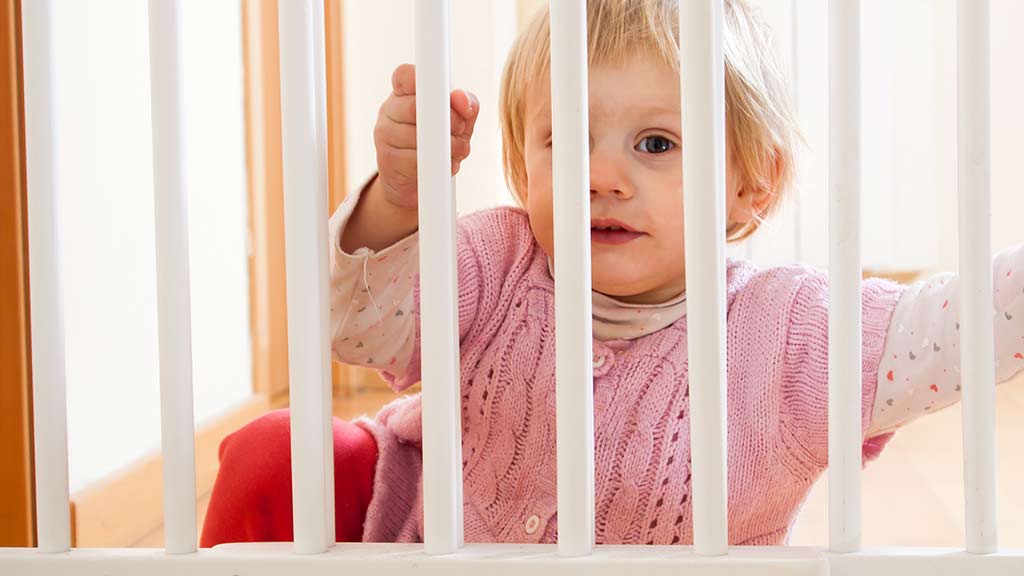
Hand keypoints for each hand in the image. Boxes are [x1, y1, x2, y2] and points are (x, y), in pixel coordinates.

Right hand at [373, 63, 479, 210]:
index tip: (443, 94)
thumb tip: (462, 99)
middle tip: (461, 129)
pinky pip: (417, 160)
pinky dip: (438, 165)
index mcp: (403, 93)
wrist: (414, 183)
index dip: (424, 81)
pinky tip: (444, 165)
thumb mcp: (458, 121)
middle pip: (418, 106)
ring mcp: (384, 134)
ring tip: (455, 151)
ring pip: (420, 136)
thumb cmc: (437, 144)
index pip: (405, 75)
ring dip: (449, 146)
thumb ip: (465, 104)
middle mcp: (389, 110)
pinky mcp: (387, 159)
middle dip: (449, 120)